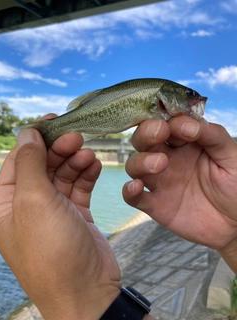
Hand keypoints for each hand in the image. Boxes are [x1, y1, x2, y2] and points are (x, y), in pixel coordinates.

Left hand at [0, 119, 120, 319]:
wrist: (86, 290)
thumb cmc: (53, 250)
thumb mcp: (34, 202)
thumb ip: (29, 163)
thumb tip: (27, 133)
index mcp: (6, 204)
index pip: (17, 161)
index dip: (34, 139)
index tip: (52, 122)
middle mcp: (27, 206)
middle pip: (42, 165)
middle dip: (59, 149)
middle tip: (77, 137)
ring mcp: (53, 210)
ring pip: (62, 174)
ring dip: (75, 161)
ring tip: (88, 155)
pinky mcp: (75, 214)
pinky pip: (78, 187)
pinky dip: (86, 175)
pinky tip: (94, 166)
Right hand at [123, 116, 236, 271]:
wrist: (236, 223)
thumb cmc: (235, 186)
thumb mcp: (231, 157)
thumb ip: (213, 136)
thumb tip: (190, 123)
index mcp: (186, 144)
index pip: (169, 124)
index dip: (173, 121)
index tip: (187, 128)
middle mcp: (168, 159)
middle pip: (144, 139)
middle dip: (147, 132)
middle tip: (161, 132)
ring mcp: (160, 182)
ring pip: (135, 165)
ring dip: (141, 160)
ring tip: (160, 164)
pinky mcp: (155, 205)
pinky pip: (134, 197)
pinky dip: (129, 191)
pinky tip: (135, 187)